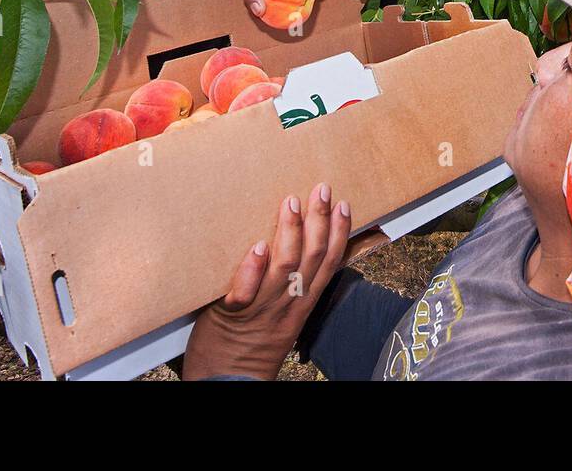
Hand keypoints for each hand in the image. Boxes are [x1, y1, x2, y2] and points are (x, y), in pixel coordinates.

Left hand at [182, 184, 351, 380]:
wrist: (227, 380)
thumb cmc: (251, 345)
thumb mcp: (283, 317)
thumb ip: (290, 286)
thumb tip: (295, 248)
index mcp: (303, 303)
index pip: (330, 263)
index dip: (340, 233)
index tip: (344, 206)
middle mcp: (288, 303)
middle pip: (313, 258)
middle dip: (320, 221)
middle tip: (321, 190)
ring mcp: (262, 309)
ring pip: (285, 267)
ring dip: (290, 232)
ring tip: (290, 204)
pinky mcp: (232, 315)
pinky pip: (246, 292)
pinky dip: (252, 269)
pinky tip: (258, 246)